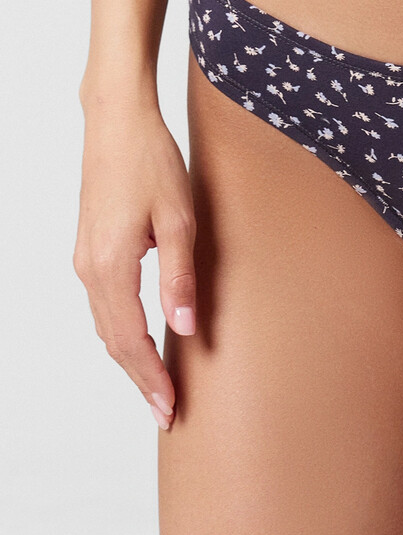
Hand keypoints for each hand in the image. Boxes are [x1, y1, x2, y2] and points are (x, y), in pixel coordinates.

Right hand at [73, 100, 196, 429]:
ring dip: (129, 359)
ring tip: (156, 386)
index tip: (169, 408)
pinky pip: (103, 305)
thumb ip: (180, 276)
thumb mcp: (179, 218)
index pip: (131, 339)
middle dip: (140, 379)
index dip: (151, 378)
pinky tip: (141, 341)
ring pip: (105, 326)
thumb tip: (185, 328)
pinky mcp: (89, 248)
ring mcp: (85, 258)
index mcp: (112, 265)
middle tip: (166, 412)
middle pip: (114, 341)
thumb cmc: (152, 161)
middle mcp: (90, 268)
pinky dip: (120, 332)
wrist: (116, 121)